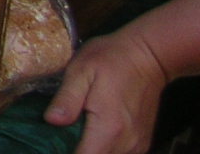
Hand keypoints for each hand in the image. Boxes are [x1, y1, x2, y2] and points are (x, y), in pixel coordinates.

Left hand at [44, 32, 168, 153]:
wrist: (148, 56)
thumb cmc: (112, 59)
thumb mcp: (81, 70)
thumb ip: (67, 98)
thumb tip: (51, 120)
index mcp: (109, 129)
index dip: (64, 153)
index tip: (51, 142)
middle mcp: (126, 143)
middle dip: (75, 150)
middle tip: (58, 134)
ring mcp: (137, 145)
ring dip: (89, 149)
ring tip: (73, 131)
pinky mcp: (141, 143)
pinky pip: (118, 153)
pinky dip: (103, 148)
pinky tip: (92, 132)